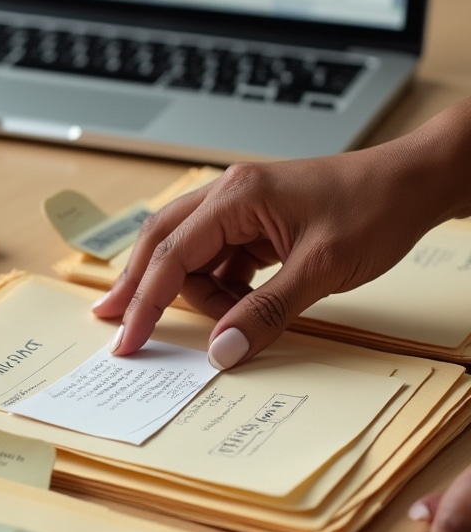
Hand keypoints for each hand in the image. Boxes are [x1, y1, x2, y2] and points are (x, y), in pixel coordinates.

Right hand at [92, 103, 470, 366]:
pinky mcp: (255, 223)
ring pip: (189, 255)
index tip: (126, 337)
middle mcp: (228, 196)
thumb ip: (267, 311)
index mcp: (236, 197)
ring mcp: (240, 208)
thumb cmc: (375, 208)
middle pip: (162, 245)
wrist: (414, 182)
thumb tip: (222, 349)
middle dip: (140, 287)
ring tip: (229, 321)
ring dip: (198, 294)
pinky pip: (219, 259)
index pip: (171, 255)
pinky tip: (237, 307)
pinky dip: (220, 288)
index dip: (145, 301)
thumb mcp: (321, 268)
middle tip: (116, 323)